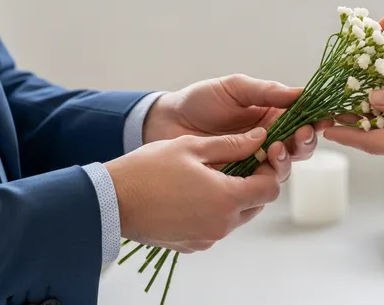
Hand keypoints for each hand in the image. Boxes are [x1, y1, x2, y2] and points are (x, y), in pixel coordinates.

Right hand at [105, 127, 279, 252]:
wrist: (112, 201)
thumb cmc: (149, 169)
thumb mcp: (192, 147)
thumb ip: (232, 144)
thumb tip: (259, 138)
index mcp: (226, 198)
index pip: (270, 189)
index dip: (268, 170)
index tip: (256, 157)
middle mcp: (221, 224)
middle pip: (256, 205)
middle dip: (252, 184)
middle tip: (234, 164)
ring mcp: (207, 238)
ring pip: (237, 217)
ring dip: (233, 198)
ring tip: (210, 177)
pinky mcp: (193, 245)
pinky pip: (216, 227)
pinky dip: (214, 212)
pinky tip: (194, 194)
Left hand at [143, 74, 332, 180]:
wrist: (164, 123)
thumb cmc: (199, 101)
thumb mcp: (234, 88)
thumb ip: (266, 91)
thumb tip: (301, 93)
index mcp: (271, 116)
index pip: (303, 120)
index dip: (316, 120)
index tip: (322, 119)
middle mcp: (268, 140)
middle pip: (299, 148)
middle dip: (304, 142)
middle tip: (298, 136)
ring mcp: (254, 162)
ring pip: (283, 168)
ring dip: (286, 160)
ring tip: (274, 149)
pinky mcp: (238, 181)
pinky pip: (259, 185)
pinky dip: (264, 179)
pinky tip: (259, 169)